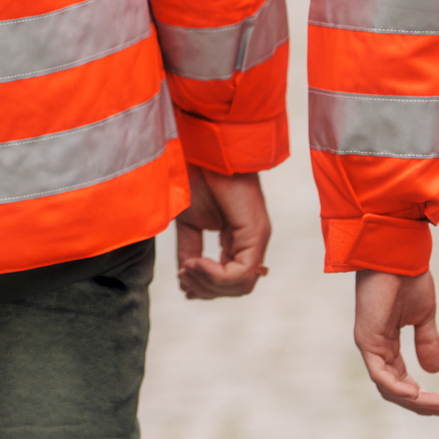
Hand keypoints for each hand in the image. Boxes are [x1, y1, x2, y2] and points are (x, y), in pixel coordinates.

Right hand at [175, 166, 270, 298]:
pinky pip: (241, 272)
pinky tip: (196, 262)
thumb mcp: (188, 224)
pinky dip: (216, 275)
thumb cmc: (195, 177)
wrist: (199, 150)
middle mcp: (252, 242)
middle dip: (206, 289)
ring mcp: (257, 238)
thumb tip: (186, 281)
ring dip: (209, 283)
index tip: (182, 278)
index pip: (231, 280)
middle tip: (184, 276)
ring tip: (188, 267)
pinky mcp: (256, 233)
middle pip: (237, 288)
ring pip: (242, 285)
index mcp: (239, 240)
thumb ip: (189, 251)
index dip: (206, 287)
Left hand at [353, 268, 438, 415]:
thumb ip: (427, 342)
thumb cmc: (408, 278)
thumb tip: (433, 371)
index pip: (399, 379)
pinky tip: (416, 394)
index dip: (420, 396)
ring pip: (387, 386)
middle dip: (419, 404)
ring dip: (414, 400)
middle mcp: (375, 347)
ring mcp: (369, 344)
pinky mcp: (367, 339)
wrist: (399, 254)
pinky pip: (379, 373)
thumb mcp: (424, 316)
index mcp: (386, 342)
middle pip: (392, 388)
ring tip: (437, 404)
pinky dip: (396, 388)